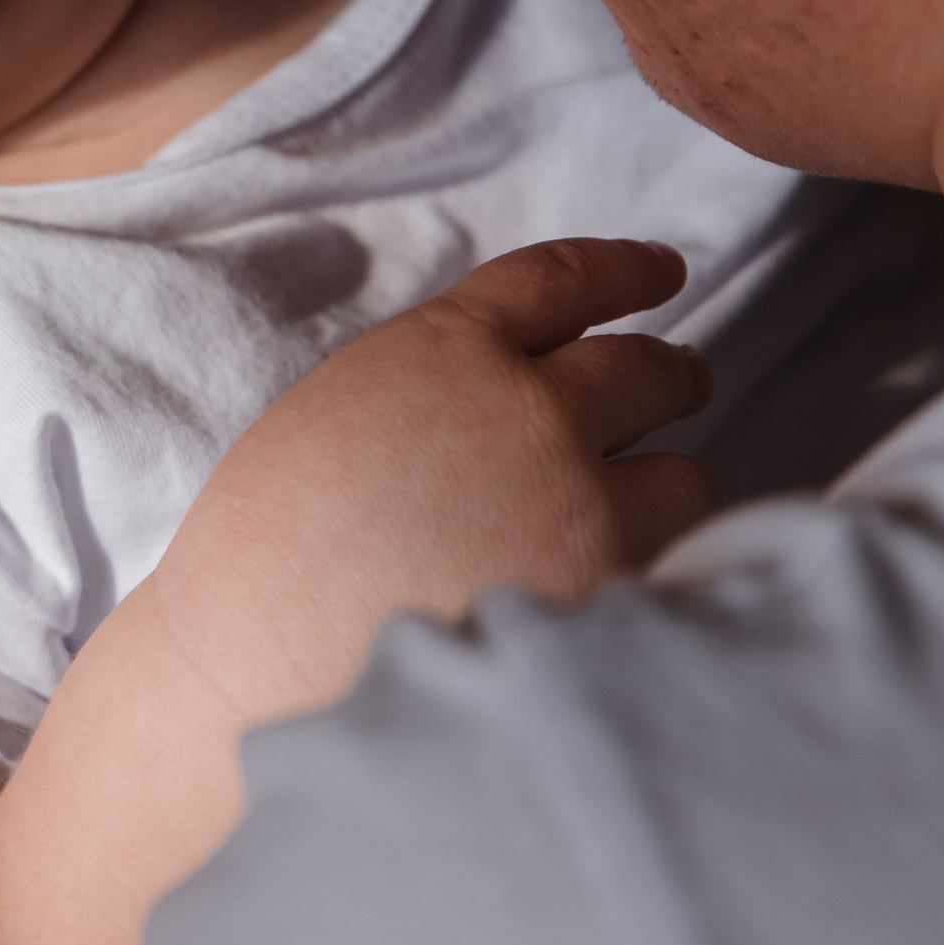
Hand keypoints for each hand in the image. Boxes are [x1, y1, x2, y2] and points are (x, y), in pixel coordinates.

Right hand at [152, 234, 715, 724]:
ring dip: (670, 491)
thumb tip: (505, 405)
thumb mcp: (337, 420)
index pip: (562, 281)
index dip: (623, 269)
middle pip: (643, 369)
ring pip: (685, 480)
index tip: (660, 271)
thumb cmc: (263, 563)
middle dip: (669, 375)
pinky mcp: (614, 602)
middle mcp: (529, 413)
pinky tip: (640, 604)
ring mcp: (581, 506)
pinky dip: (667, 582)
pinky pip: (681, 577)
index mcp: (444, 353)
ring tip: (653, 516)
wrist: (258, 675)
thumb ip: (433, 391)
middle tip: (681, 385)